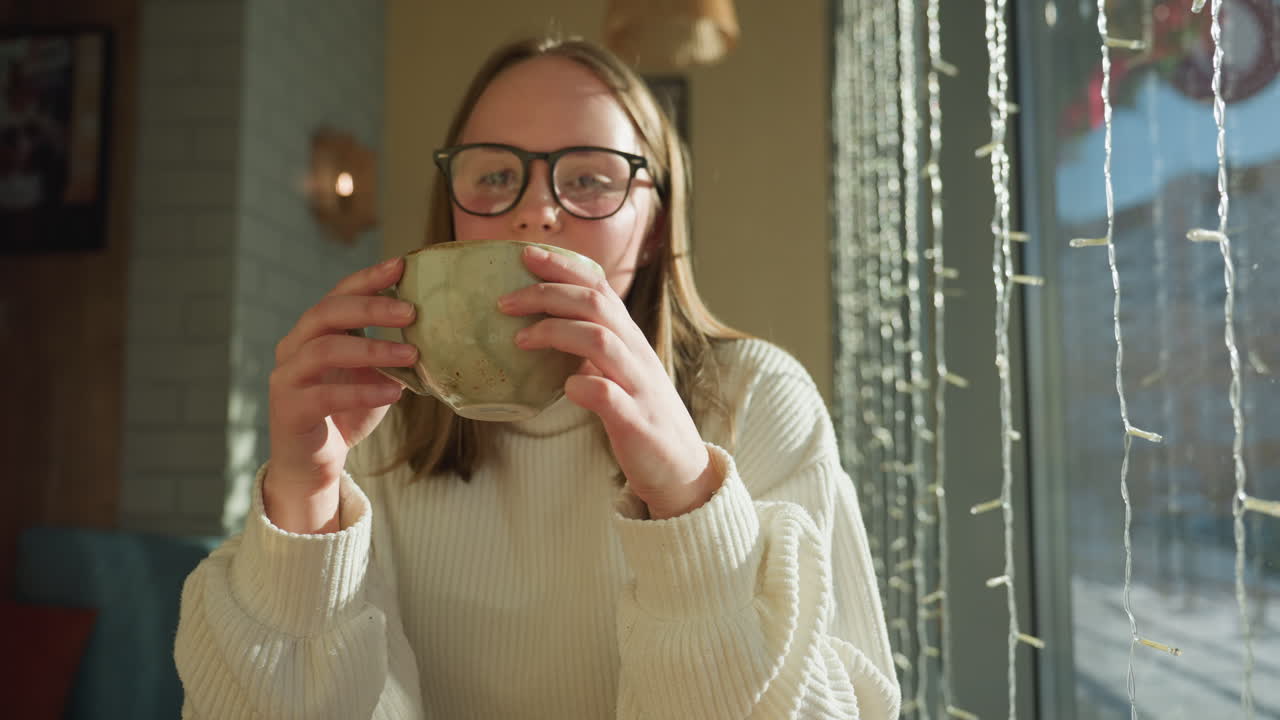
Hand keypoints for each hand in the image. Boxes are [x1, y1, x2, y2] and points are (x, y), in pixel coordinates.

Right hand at [265, 256, 419, 531]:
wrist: (315, 464)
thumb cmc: (347, 413)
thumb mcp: (375, 376)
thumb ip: (393, 352)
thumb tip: (441, 329)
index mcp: (314, 332)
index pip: (338, 293)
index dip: (368, 278)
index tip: (402, 265)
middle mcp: (294, 347)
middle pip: (327, 312)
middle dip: (371, 307)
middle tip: (412, 310)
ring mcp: (286, 377)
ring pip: (324, 349)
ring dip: (373, 349)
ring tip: (412, 353)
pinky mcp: (289, 409)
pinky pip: (325, 394)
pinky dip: (363, 391)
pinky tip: (395, 391)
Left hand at [498, 246, 719, 518]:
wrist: (681, 470)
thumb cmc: (642, 418)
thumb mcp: (618, 373)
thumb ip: (591, 349)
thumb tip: (546, 328)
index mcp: (630, 340)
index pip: (599, 288)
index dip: (564, 267)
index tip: (527, 254)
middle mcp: (637, 355)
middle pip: (595, 305)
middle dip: (548, 294)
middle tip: (504, 301)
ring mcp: (638, 387)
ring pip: (601, 341)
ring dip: (557, 332)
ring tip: (520, 339)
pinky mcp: (637, 422)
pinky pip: (610, 396)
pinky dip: (585, 386)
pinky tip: (566, 387)